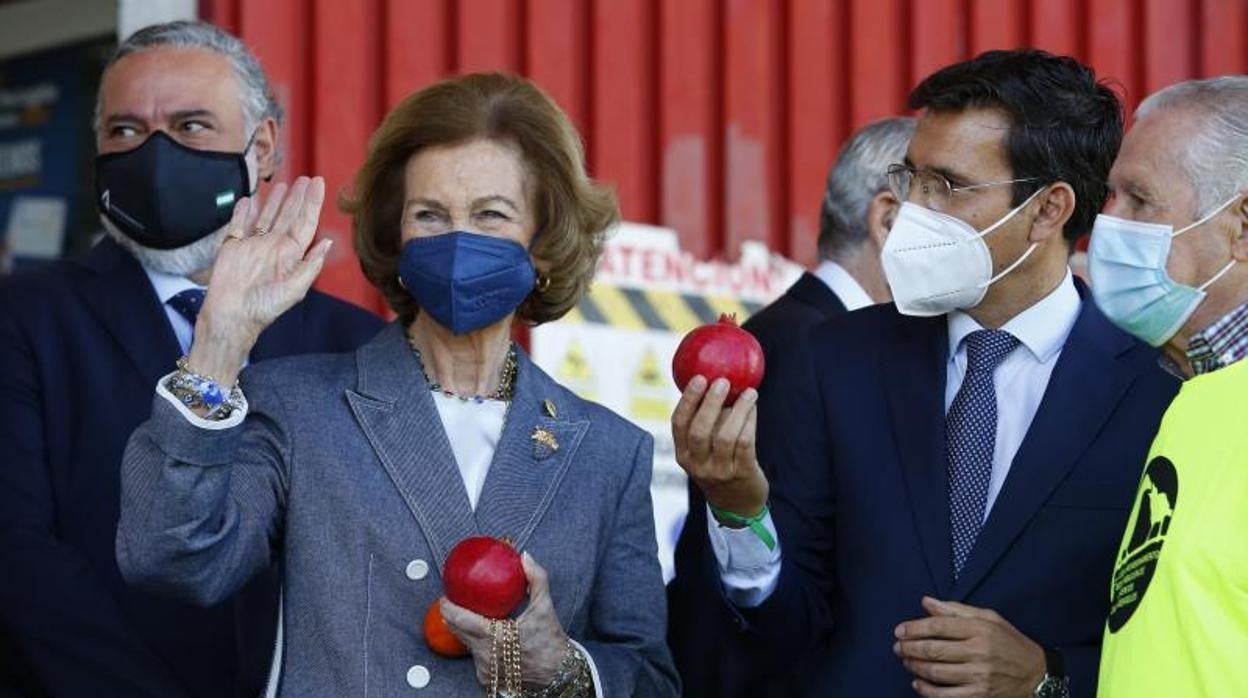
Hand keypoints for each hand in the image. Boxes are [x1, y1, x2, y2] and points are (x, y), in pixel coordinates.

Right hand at [188, 177, 332, 385]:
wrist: (232, 316)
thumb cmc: (265, 307)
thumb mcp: (295, 288)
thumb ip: (311, 264)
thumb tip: (328, 243)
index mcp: (291, 255)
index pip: (305, 223)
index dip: (312, 203)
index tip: (318, 182)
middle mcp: (274, 247)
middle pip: (288, 216)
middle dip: (297, 198)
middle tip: (305, 178)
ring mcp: (253, 246)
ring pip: (266, 217)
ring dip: (274, 201)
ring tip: (283, 183)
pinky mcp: (232, 247)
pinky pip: (238, 225)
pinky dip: (243, 212)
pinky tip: (248, 199)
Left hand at [440, 552, 570, 688]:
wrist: (558, 673)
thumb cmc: (550, 641)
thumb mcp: (545, 607)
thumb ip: (536, 578)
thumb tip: (525, 557)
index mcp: (495, 637)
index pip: (461, 621)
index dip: (448, 608)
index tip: (445, 596)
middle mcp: (486, 655)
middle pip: (457, 632)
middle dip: (450, 616)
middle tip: (450, 601)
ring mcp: (485, 669)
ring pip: (466, 645)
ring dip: (462, 630)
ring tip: (463, 614)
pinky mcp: (486, 678)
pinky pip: (475, 656)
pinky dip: (475, 643)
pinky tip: (478, 633)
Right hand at [671, 376, 767, 518]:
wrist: (737, 505)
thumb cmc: (719, 466)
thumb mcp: (702, 452)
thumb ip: (705, 422)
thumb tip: (715, 380)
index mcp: (683, 454)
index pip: (679, 424)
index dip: (688, 400)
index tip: (699, 378)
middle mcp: (697, 464)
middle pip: (700, 429)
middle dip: (710, 402)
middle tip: (722, 381)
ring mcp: (719, 471)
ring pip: (725, 436)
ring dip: (738, 410)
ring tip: (748, 393)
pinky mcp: (741, 474)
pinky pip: (745, 444)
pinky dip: (749, 422)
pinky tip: (753, 408)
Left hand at [894, 597, 1045, 696]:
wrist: (1036, 676)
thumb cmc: (1010, 643)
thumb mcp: (989, 619)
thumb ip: (955, 610)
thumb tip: (926, 602)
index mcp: (980, 630)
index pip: (938, 626)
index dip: (914, 628)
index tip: (899, 630)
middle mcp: (978, 652)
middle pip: (933, 650)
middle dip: (909, 648)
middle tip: (897, 647)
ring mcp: (978, 677)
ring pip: (935, 672)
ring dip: (914, 666)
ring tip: (906, 661)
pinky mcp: (979, 696)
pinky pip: (944, 695)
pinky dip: (926, 690)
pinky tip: (917, 683)